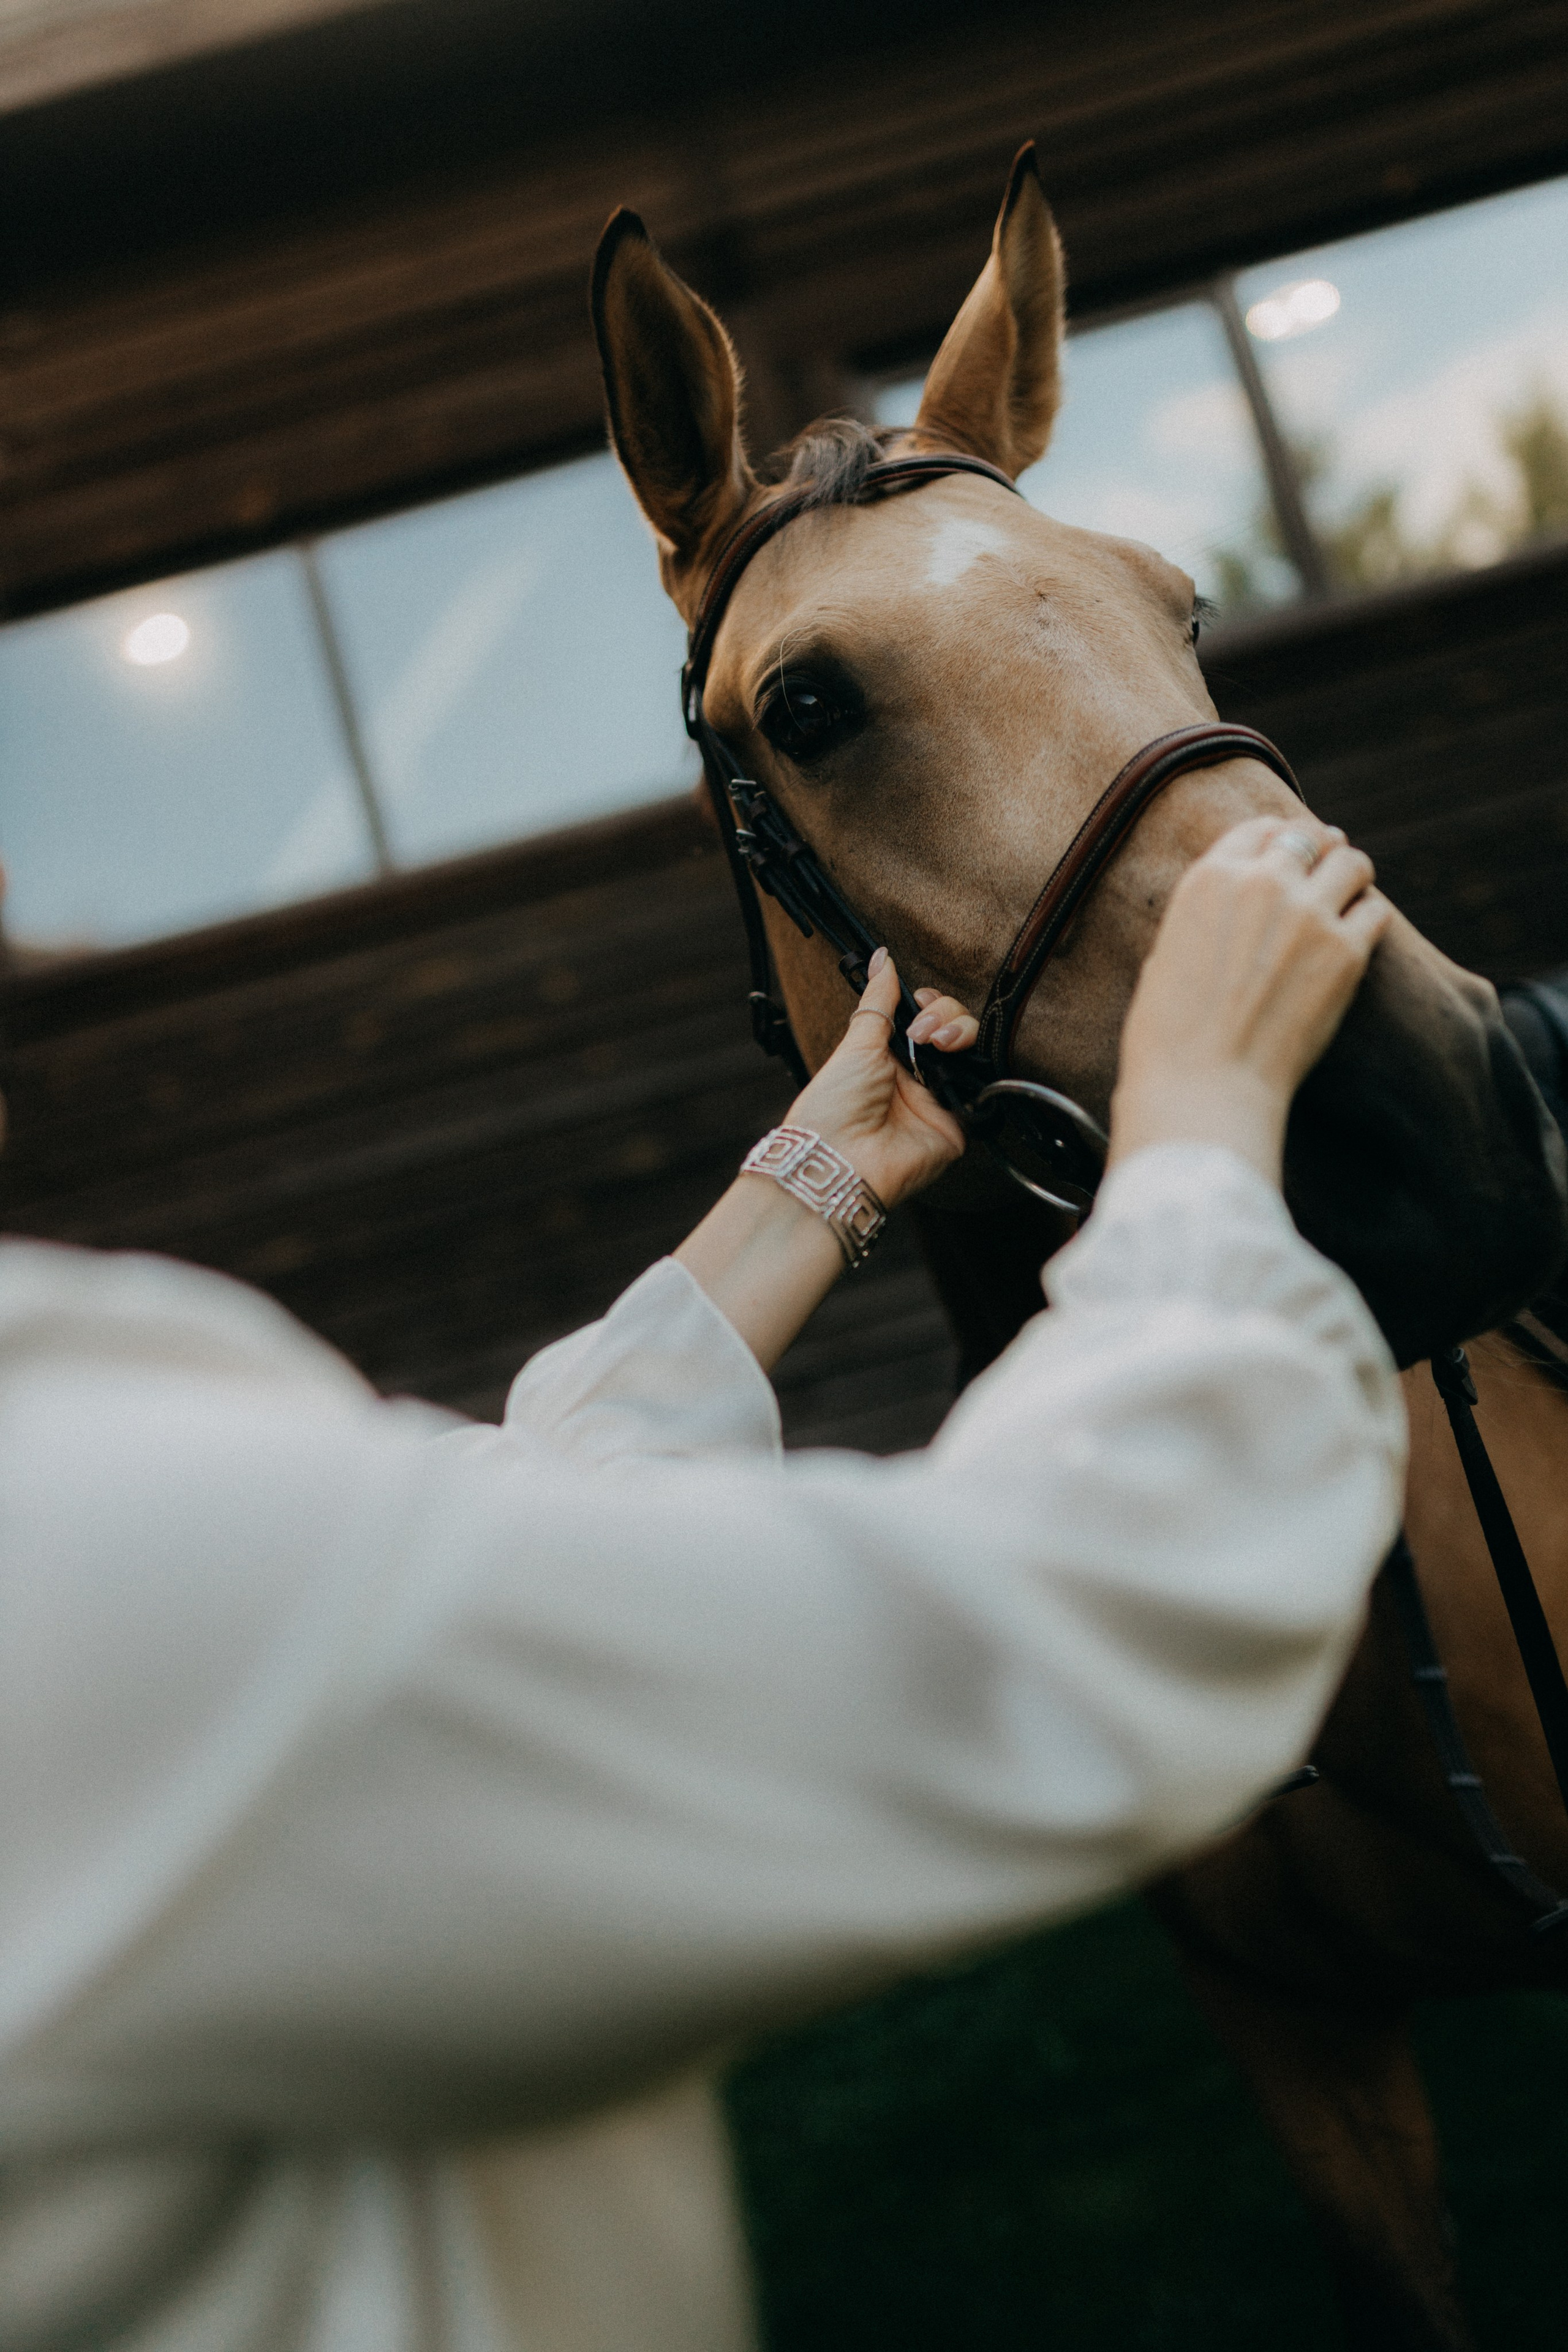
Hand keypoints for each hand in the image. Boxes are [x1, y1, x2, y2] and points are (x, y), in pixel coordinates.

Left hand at [787, 948, 975, 1207]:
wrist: (839, 1157)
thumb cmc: (833, 1106)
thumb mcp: (856, 1041)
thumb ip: (878, 1000)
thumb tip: (882, 958)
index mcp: (889, 1056)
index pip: (927, 1018)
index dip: (932, 1004)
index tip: (921, 999)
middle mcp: (917, 1077)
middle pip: (954, 1028)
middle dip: (945, 1015)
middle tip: (923, 1031)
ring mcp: (938, 1100)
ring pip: (972, 1051)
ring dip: (960, 1032)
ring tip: (938, 1042)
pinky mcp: (957, 1125)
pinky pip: (981, 1090)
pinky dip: (976, 1068)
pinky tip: (957, 1057)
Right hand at [1110, 816, 1391, 1184]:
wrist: (1204, 1085)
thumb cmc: (1170, 1036)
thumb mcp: (1167, 954)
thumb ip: (1204, 915)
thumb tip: (1230, 907)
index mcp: (1209, 879)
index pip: (1258, 830)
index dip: (1278, 839)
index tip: (1290, 852)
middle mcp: (1262, 882)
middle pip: (1310, 839)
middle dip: (1320, 851)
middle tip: (1328, 868)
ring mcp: (1309, 914)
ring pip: (1352, 863)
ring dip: (1351, 877)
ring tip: (1349, 897)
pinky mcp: (1347, 952)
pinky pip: (1375, 912)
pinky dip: (1368, 918)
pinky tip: (1358, 936)